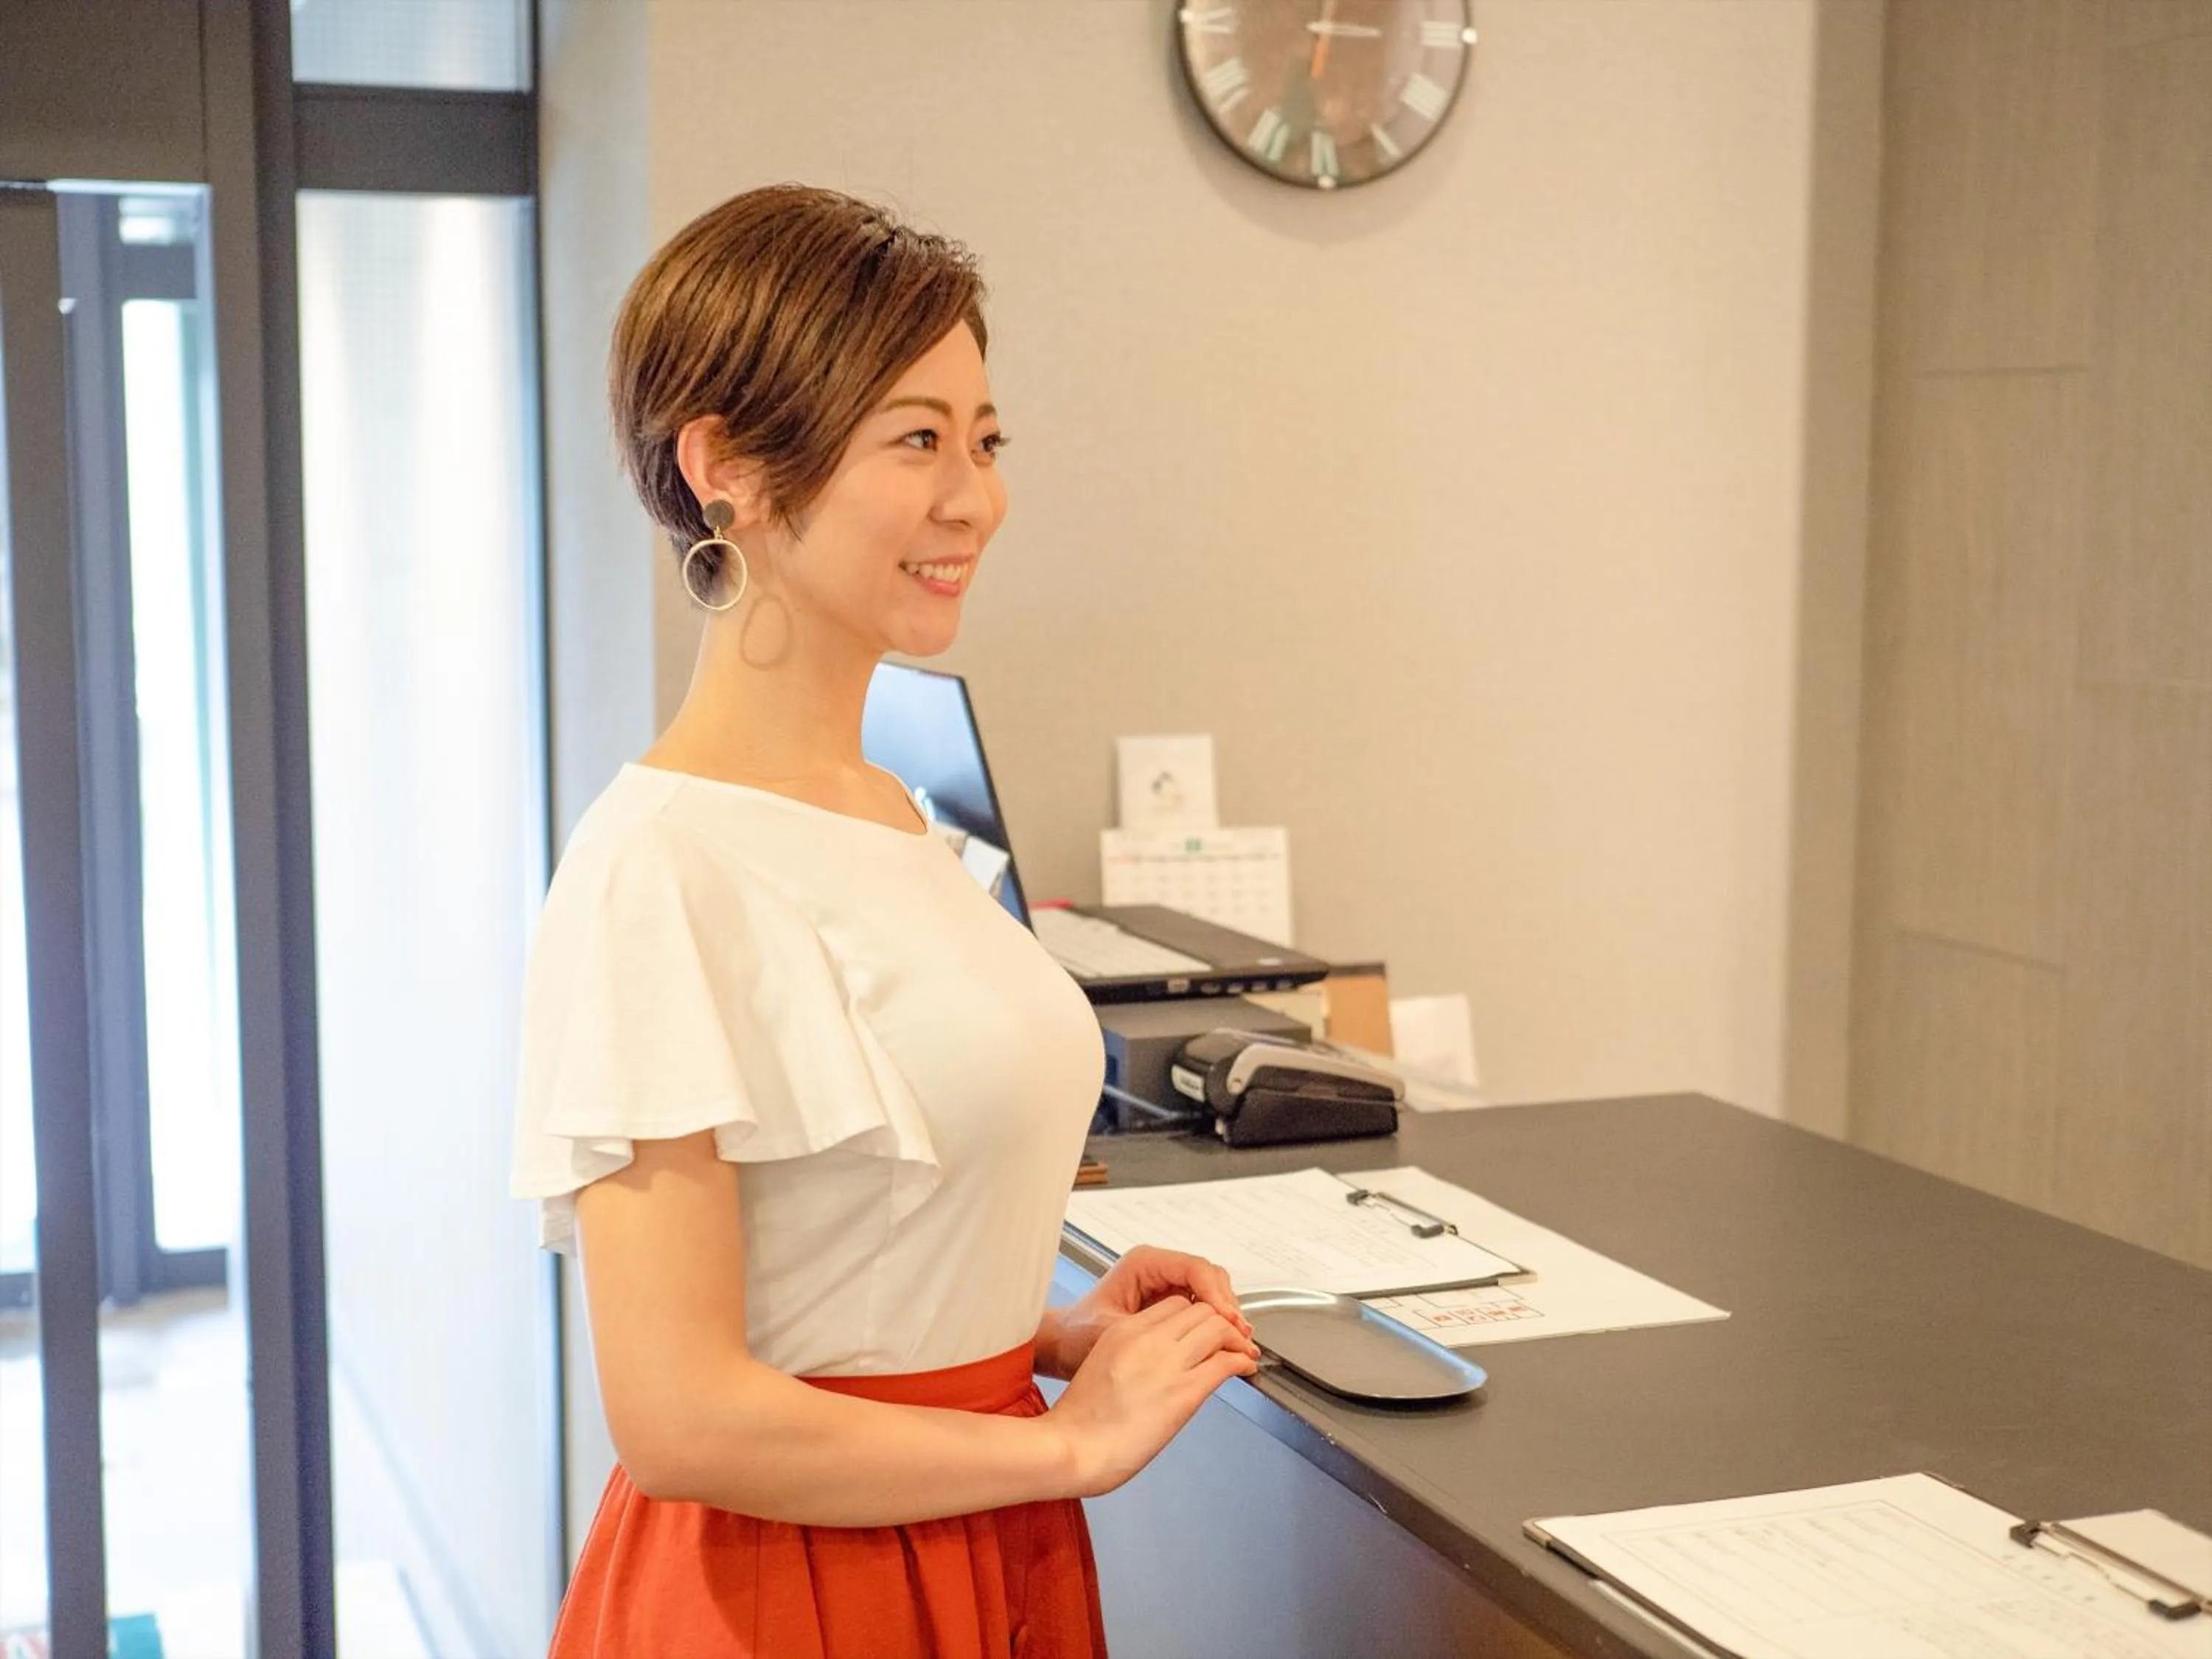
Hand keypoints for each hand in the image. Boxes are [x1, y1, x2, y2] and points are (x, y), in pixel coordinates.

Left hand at [1038, 1244, 1256, 1379]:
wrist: (1064, 1346)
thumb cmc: (1077, 1335)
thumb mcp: (1113, 1331)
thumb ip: (1151, 1331)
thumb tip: (1193, 1335)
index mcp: (1143, 1264)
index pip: (1194, 1268)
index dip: (1216, 1295)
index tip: (1228, 1320)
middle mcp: (1158, 1268)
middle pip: (1209, 1276)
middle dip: (1227, 1305)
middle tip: (1240, 1334)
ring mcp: (1166, 1283)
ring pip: (1211, 1290)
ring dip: (1226, 1314)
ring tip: (1238, 1341)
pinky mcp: (1170, 1302)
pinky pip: (1203, 1305)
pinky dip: (1216, 1322)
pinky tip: (1224, 1341)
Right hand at [1045, 1296, 1260, 1495]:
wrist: (1072, 1448)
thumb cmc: (1079, 1422)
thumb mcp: (1101, 1368)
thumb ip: (1131, 1356)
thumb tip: (1157, 1366)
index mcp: (1123, 1331)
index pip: (1173, 1304)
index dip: (1194, 1316)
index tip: (1203, 1331)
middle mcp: (1147, 1339)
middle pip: (1199, 1310)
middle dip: (1219, 1322)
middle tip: (1229, 1340)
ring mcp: (1167, 1363)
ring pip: (1217, 1328)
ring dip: (1234, 1338)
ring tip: (1241, 1352)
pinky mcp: (1184, 1392)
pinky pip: (1225, 1362)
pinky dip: (1242, 1361)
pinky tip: (1245, 1368)